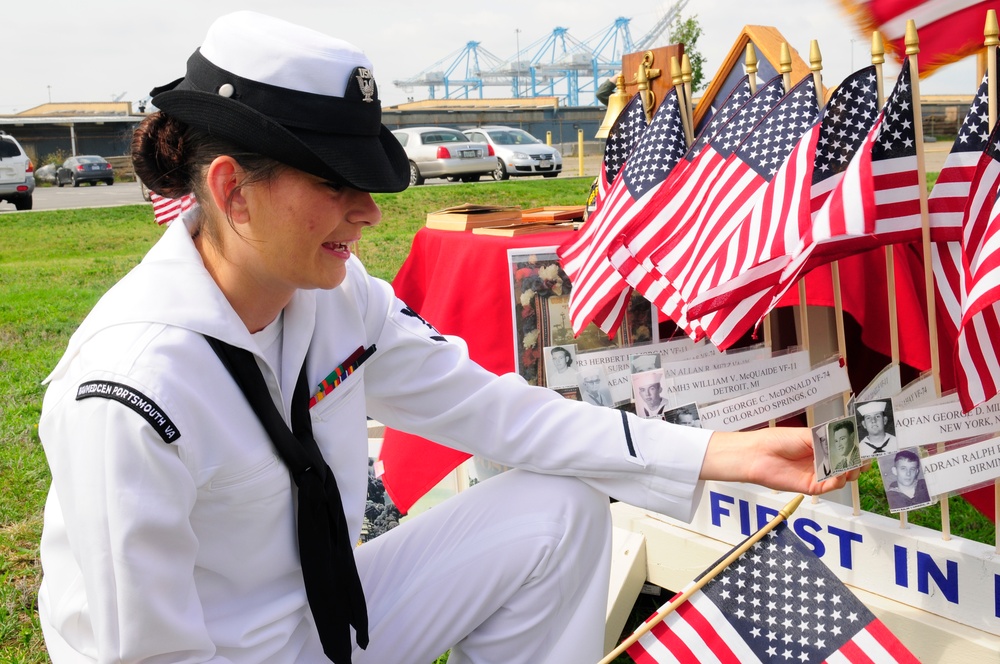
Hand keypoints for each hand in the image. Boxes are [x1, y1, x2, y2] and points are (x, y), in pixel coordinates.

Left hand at [699, 427, 862, 494]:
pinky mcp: (812, 486)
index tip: (865, 446)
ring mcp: (818, 473)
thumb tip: (847, 442)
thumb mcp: (806, 435)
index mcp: (821, 445)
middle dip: (858, 461)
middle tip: (862, 458)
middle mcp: (822, 460)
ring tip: (852, 465)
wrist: (758, 455)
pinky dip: (838, 481)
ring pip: (843, 476)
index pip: (845, 448)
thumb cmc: (777, 440)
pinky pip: (831, 486)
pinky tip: (839, 474)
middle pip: (848, 463)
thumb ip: (827, 440)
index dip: (856, 448)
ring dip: (851, 471)